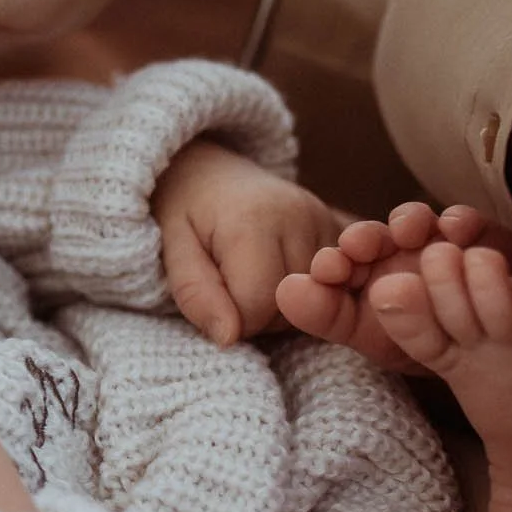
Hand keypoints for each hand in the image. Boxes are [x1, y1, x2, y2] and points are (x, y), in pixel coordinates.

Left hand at [152, 141, 345, 345]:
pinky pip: (334, 285)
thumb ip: (195, 294)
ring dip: (284, 306)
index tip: (214, 297)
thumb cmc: (184, 212)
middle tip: (231, 283)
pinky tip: (280, 272)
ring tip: (253, 275)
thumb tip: (229, 339)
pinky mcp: (339, 227)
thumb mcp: (172, 250)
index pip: (258, 307)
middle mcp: (301, 216)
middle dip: (259, 315)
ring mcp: (326, 220)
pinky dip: (308, 292)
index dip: (232, 320)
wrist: (209, 172)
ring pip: (318, 302)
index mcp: (254, 221)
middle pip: (292, 309)